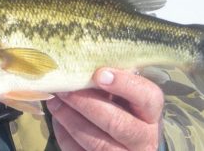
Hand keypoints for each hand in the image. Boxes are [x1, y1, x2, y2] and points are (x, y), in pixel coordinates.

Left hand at [47, 68, 163, 150]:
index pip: (147, 97)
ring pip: (97, 142)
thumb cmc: (119, 106)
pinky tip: (57, 119)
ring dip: (70, 119)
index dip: (123, 84)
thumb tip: (79, 63)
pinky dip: (65, 134)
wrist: (125, 143)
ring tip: (55, 101)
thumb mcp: (122, 93)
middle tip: (65, 89)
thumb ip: (109, 80)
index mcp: (150, 113)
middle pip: (117, 123)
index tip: (99, 74)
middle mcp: (145, 139)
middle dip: (85, 104)